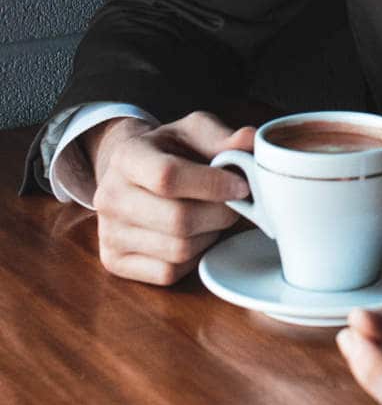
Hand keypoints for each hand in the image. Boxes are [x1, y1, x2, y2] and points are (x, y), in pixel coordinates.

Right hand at [85, 111, 253, 284]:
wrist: (134, 174)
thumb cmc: (172, 152)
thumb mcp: (194, 132)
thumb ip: (223, 137)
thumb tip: (250, 140)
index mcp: (127, 156)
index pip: (168, 176)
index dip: (213, 184)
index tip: (241, 186)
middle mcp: (109, 196)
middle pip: (179, 219)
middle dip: (220, 213)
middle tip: (234, 204)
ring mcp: (108, 232)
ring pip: (179, 249)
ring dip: (209, 235)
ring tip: (212, 216)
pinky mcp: (115, 261)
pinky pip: (169, 272)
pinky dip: (193, 258)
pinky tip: (195, 236)